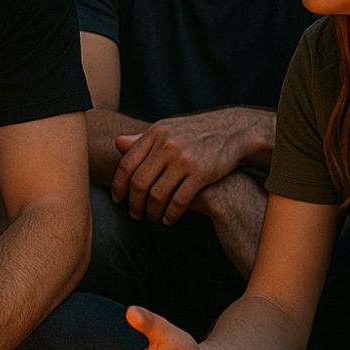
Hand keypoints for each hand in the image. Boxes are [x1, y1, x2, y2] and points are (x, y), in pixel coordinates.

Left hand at [111, 110, 248, 223]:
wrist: (232, 130)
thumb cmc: (194, 133)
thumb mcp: (167, 129)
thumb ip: (142, 139)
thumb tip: (117, 143)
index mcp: (155, 134)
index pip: (127, 164)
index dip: (118, 185)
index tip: (117, 199)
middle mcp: (167, 146)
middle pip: (139, 182)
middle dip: (134, 203)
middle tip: (134, 214)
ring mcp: (184, 159)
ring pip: (158, 194)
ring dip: (152, 211)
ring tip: (153, 218)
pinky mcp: (201, 173)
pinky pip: (179, 200)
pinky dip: (171, 214)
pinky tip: (169, 219)